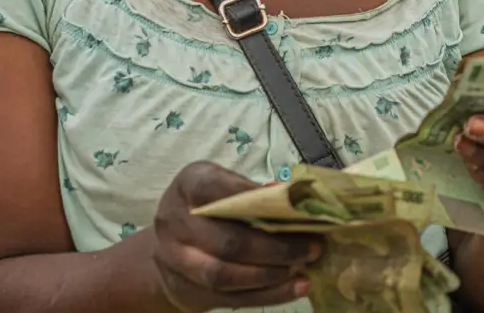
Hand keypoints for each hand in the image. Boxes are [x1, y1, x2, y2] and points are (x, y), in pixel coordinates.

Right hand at [152, 162, 322, 311]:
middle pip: (227, 241)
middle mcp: (174, 221)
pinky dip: (266, 295)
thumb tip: (299, 198)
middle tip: (311, 248)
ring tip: (302, 269)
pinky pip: (228, 298)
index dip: (252, 197)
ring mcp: (174, 259)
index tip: (291, 205)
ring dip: (270, 275)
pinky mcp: (184, 290)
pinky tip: (294, 288)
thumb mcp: (225, 187)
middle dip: (275, 248)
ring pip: (225, 275)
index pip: (214, 188)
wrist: (172, 247)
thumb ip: (254, 193)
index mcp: (188, 185)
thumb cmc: (210, 208)